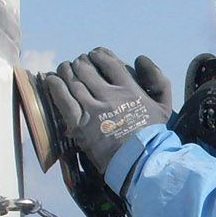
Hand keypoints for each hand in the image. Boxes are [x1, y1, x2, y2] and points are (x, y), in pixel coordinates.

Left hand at [40, 48, 172, 175]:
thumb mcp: (165, 106)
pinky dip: (54, 86)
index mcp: (129, 89)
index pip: (108, 61)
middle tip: (79, 64)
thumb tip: (140, 58)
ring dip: (65, 70)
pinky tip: (50, 79)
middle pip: (86, 68)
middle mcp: (109, 95)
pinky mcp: (79, 124)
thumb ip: (158, 79)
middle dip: (81, 62)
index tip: (95, 55)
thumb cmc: (153, 136)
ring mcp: (92, 109)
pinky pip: (62, 99)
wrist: (140, 162)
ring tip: (64, 68)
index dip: (98, 54)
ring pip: (72, 80)